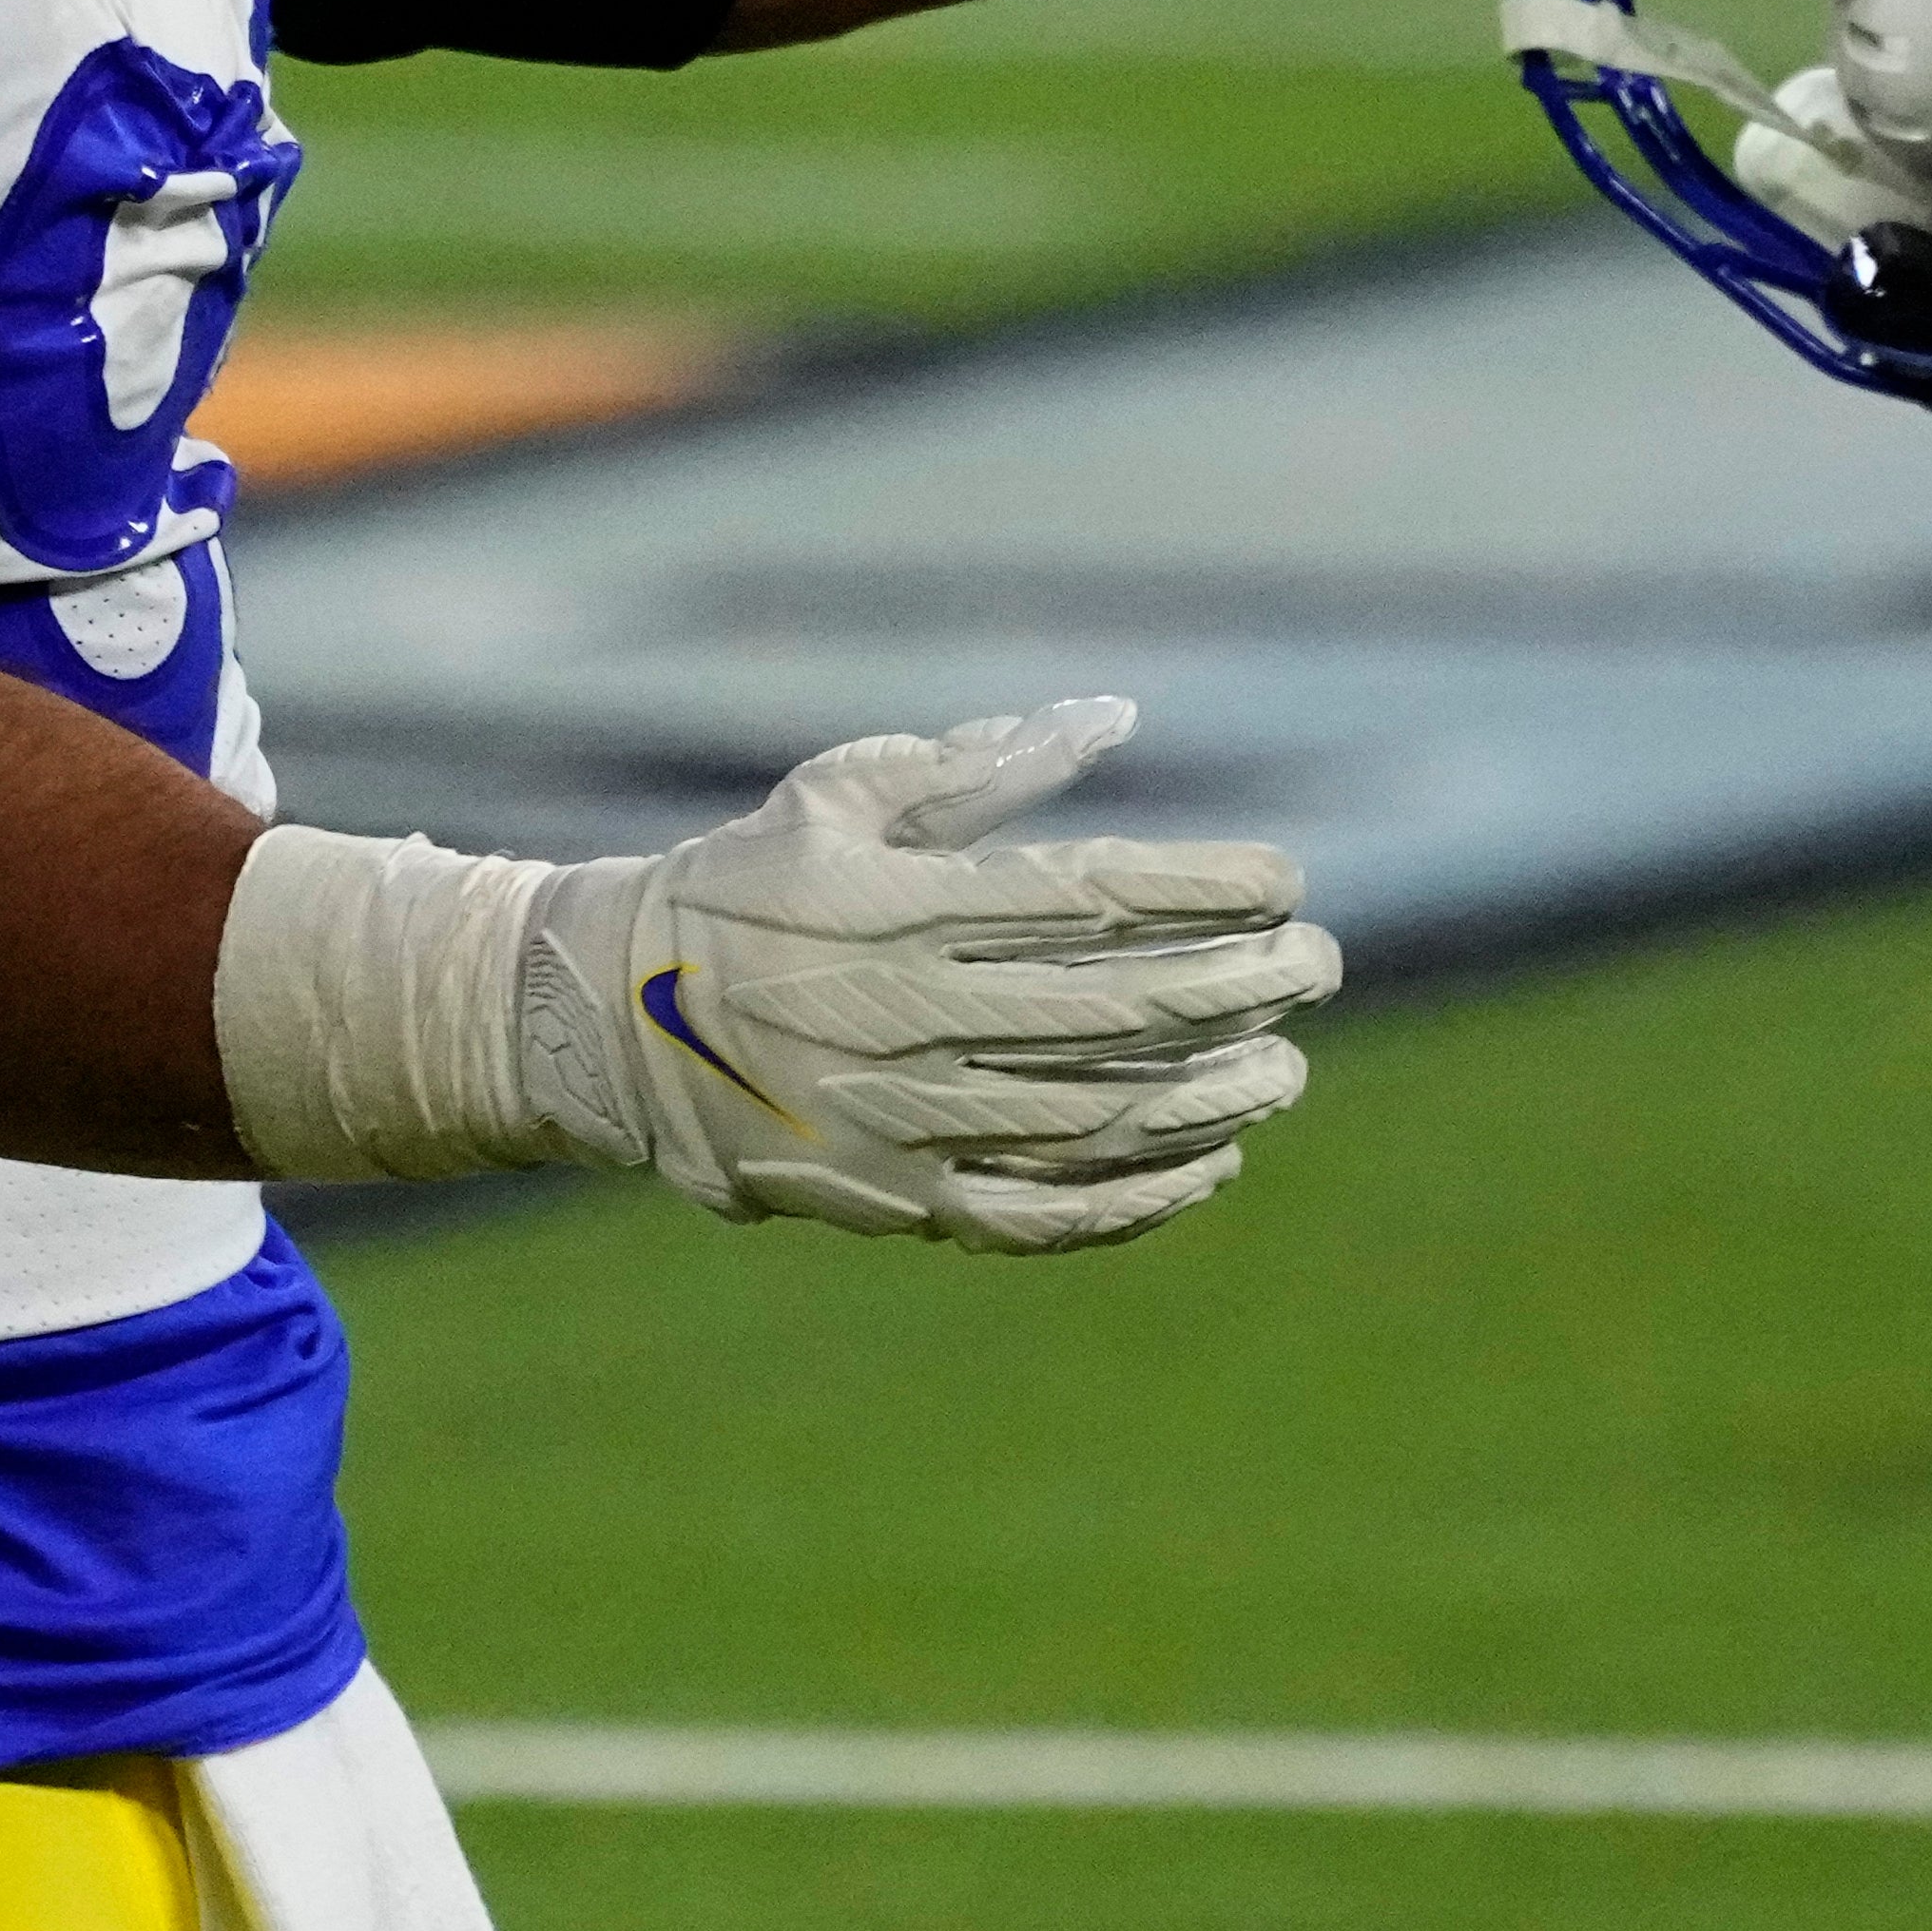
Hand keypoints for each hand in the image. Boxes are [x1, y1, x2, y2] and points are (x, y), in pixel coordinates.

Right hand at [510, 701, 1337, 1251]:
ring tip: (1286, 1067)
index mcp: (892, 903)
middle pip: (1113, 1011)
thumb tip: (1116, 716)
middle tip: (1318, 969)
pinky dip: (1139, 1197)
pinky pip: (1041, 1215)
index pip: (1087, 895)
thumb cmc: (745, 884)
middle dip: (1239, 987)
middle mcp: (900, 1015)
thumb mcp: (839, 792)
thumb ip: (979, 761)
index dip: (1203, 889)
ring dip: (1211, 1095)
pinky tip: (1210, 1162)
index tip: (1287, 879)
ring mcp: (897, 1119)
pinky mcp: (892, 1198)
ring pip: (1095, 1120)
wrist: (613, 1018)